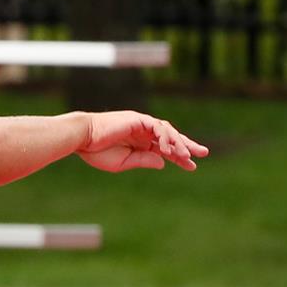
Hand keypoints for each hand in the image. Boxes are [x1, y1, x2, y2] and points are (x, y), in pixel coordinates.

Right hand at [76, 111, 207, 172]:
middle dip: (187, 146)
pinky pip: (157, 127)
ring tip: (187, 156)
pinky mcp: (138, 119)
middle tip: (204, 154)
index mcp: (140, 143)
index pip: (164, 149)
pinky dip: (165, 138)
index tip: (192, 167)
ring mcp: (142, 124)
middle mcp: (144, 132)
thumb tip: (164, 163)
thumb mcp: (124, 162)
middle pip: (171, 138)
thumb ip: (144, 161)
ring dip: (178, 144)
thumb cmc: (97, 152)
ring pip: (167, 132)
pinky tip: (169, 150)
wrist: (82, 139)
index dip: (179, 158)